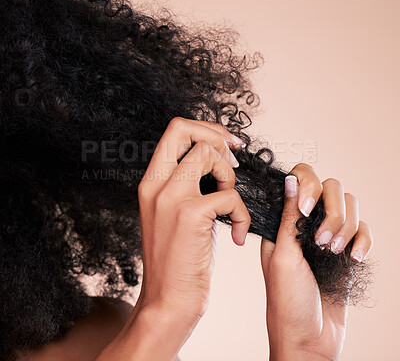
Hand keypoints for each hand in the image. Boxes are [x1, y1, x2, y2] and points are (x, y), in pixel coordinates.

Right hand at [97, 117, 250, 360]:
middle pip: (184, 129)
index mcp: (151, 183)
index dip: (204, 130)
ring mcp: (170, 197)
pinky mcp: (189, 214)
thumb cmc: (177, 259)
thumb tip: (215, 161)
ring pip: (208, 154)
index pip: (173, 132)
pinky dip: (241, 213)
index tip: (226, 146)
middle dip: (217, 138)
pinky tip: (237, 234)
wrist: (168, 301)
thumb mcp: (172, 214)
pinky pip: (228, 194)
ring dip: (230, 176)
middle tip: (234, 163)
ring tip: (230, 204)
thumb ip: (186, 185)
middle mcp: (155, 185)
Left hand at [261, 164, 372, 360]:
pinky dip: (363, 241)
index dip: (307, 186)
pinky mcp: (346, 251)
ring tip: (334, 252)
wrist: (310, 340)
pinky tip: (354, 259)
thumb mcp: (283, 256)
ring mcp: (328, 235)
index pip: (300, 180)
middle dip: (332, 212)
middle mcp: (306, 223)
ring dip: (346, 227)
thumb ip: (287, 217)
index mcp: (283, 220)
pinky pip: (363, 230)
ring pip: (350, 207)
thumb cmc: (287, 302)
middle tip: (322, 241)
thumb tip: (289, 180)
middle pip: (331, 189)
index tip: (306, 209)